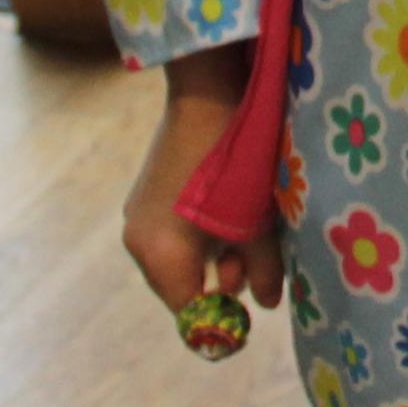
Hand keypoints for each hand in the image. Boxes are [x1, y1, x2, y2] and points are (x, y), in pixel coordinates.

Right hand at [122, 46, 283, 318]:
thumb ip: (263, 267)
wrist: (208, 89)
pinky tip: (232, 208)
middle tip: (258, 257)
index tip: (251, 307)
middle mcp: (139, 240)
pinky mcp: (149, 193)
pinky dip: (205, 231)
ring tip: (250, 227)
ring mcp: (140, 214)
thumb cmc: (234, 157)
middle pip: (183, 285)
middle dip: (223, 280)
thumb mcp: (256, 218)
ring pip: (183, 257)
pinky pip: (176, 232)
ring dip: (218, 253)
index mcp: (159, 254)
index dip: (222, 317)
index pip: (188, 311)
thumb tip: (268, 304)